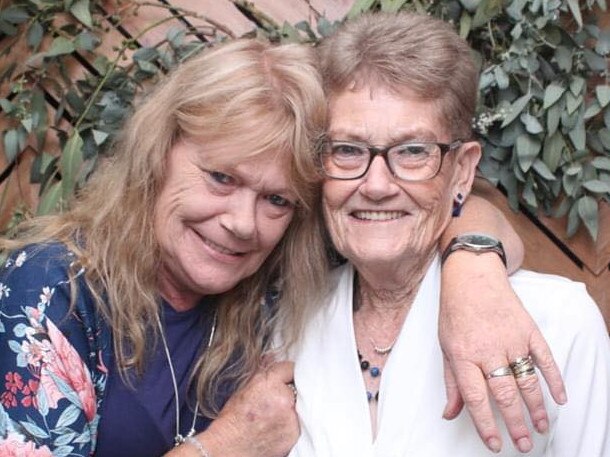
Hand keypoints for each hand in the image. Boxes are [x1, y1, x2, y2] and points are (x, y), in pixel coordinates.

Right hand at [198, 361, 298, 456]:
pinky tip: (276, 425)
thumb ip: (262, 372)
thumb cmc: (232, 421)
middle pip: (298, 386)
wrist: (228, 449)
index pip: (289, 368)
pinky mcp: (295, 434)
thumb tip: (272, 357)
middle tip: (276, 398)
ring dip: (291, 406)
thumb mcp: (244, 389)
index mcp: (269, 384)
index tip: (284, 377)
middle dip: (289, 389)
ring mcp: (291, 418)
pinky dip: (291, 422)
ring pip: (300, 404)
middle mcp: (283, 399)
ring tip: (273, 414)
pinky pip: (299, 421)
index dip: (285, 373)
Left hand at [439, 252, 565, 453]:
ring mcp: (511, 339)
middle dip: (515, 424)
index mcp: (463, 356)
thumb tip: (450, 413)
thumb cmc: (455, 313)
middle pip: (505, 395)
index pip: (476, 398)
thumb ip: (452, 382)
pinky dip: (554, 380)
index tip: (495, 444)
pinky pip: (545, 359)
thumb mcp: (445, 347)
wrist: (472, 277)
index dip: (486, 425)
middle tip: (524, 445)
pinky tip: (559, 398)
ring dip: (536, 408)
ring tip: (541, 428)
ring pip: (527, 381)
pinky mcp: (528, 330)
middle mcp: (488, 350)